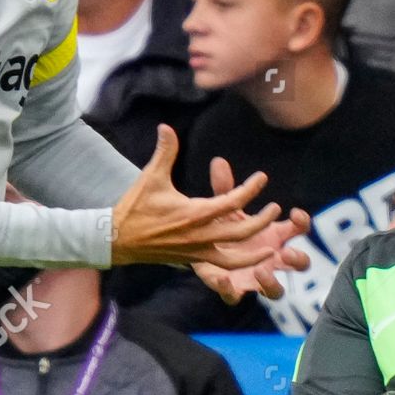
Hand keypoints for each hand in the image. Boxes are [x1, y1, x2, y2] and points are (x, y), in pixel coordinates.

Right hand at [109, 125, 282, 268]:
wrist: (117, 240)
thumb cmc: (135, 207)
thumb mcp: (151, 177)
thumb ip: (165, 152)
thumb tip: (166, 127)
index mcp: (193, 213)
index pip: (231, 202)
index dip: (250, 189)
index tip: (262, 178)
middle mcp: (199, 235)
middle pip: (241, 232)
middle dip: (262, 220)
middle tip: (276, 208)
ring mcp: (197, 252)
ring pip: (235, 258)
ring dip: (255, 252)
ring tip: (272, 247)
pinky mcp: (193, 261)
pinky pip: (221, 267)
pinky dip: (238, 266)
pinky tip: (249, 261)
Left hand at [191, 156, 310, 303]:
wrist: (202, 251)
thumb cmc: (224, 226)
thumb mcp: (225, 207)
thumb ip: (223, 188)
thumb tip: (218, 162)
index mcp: (274, 234)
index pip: (298, 228)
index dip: (302, 222)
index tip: (295, 213)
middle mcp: (272, 257)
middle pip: (300, 263)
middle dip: (299, 259)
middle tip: (288, 253)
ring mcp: (257, 277)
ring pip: (277, 290)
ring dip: (273, 283)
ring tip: (262, 271)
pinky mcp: (237, 290)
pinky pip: (236, 296)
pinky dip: (231, 290)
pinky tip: (223, 279)